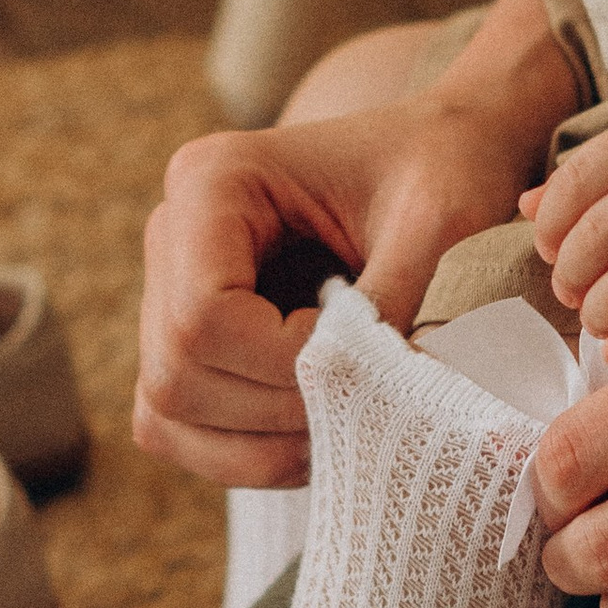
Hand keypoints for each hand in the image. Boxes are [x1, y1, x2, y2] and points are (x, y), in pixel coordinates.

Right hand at [135, 88, 544, 480]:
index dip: (283, 364)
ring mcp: (168, 288)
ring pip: (165, 410)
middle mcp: (172, 231)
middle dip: (276, 410)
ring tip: (348, 421)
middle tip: (367, 399)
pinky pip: (178, 428)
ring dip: (260, 445)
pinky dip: (248, 453)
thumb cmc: (440, 172)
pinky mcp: (185, 340)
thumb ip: (392, 310)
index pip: (203, 315)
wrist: (442, 154)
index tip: (367, 353)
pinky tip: (320, 430)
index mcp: (214, 178)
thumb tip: (368, 410)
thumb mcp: (437, 226)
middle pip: (176, 372)